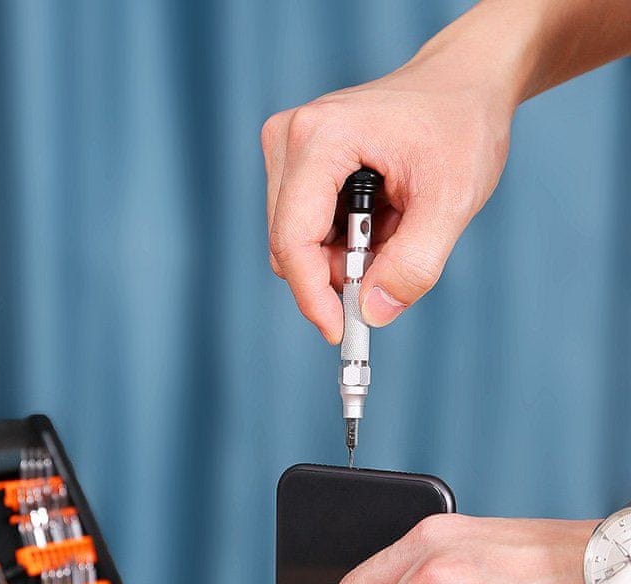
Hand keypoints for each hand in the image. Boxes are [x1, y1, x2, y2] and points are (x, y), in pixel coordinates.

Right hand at [261, 43, 514, 341]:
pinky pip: (306, 229)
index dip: (313, 295)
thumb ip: (414, 264)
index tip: (341, 331)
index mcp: (320, 138)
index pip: (293, 239)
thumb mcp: (452, 200)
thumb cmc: (461, 126)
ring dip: (345, 258)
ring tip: (396, 228)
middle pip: (290, 245)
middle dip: (338, 273)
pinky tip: (382, 219)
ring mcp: (289, 149)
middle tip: (392, 270)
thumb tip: (373, 313)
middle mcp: (290, 138)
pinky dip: (345, 244)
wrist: (465, 83)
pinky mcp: (297, 163)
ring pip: (297, 243)